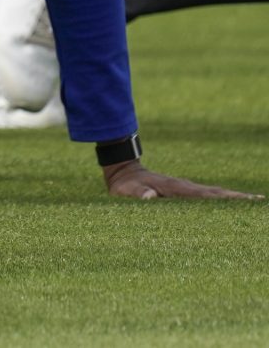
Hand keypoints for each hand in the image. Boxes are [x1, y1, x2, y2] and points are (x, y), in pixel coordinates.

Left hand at [102, 161, 259, 201]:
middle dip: (237, 198)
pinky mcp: (184, 193)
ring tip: (254, 203)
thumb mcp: (126, 191)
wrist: (123, 172)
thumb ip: (137, 194)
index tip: (243, 200)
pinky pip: (206, 197)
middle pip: (216, 193)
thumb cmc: (124, 186)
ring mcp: (186, 189)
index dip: (223, 198)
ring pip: (214, 194)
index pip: (204, 195)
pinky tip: (231, 206)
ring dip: (233, 198)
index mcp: (175, 188)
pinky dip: (222, 200)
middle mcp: (185, 187)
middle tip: (259, 201)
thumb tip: (149, 197)